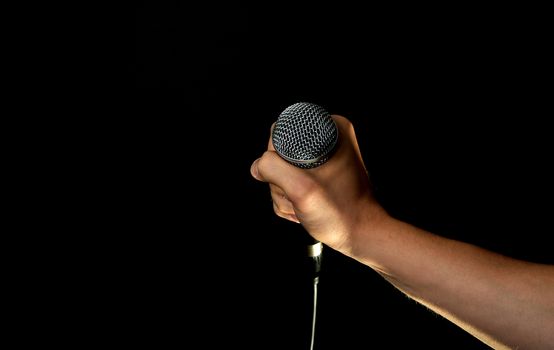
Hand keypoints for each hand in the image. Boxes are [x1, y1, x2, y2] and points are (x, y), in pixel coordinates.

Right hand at [250, 115, 385, 252]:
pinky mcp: (319, 175)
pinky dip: (292, 197)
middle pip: (280, 153)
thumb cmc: (341, 213)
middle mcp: (330, 139)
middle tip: (300, 195)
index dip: (277, 158)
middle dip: (282, 180)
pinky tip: (304, 207)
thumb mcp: (301, 189)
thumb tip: (258, 166)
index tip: (293, 178)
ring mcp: (323, 159)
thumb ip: (272, 170)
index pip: (282, 132)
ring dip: (286, 193)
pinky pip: (291, 180)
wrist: (359, 234)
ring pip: (282, 170)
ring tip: (304, 204)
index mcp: (333, 130)